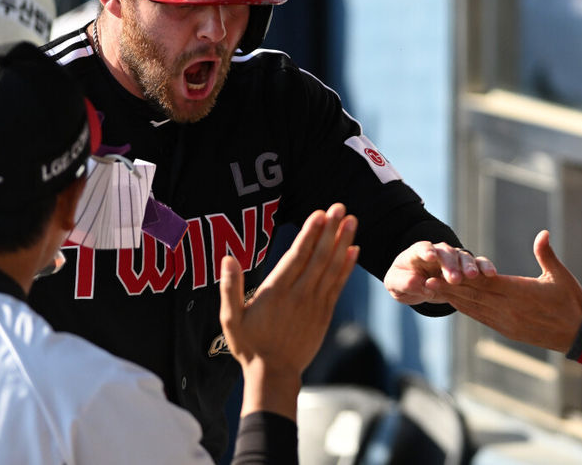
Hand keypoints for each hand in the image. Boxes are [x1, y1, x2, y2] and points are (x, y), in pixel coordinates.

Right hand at [219, 202, 358, 418]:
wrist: (273, 374)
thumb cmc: (248, 345)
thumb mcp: (230, 318)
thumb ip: (230, 287)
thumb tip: (227, 258)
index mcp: (276, 292)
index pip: (296, 256)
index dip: (309, 234)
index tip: (320, 214)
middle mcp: (298, 295)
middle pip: (318, 257)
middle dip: (330, 230)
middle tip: (340, 207)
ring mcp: (314, 304)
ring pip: (332, 268)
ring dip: (343, 243)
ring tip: (352, 221)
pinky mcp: (324, 313)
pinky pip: (338, 285)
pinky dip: (347, 267)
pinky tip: (354, 250)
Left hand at [384, 240, 495, 305]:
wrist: (418, 283)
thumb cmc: (405, 281)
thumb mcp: (396, 285)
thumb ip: (404, 283)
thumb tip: (417, 283)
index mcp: (418, 253)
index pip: (423, 248)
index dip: (427, 251)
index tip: (431, 257)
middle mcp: (439, 252)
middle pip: (446, 253)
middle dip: (451, 264)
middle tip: (454, 278)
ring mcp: (455, 258)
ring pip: (463, 257)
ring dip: (468, 266)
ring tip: (472, 276)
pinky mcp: (467, 267)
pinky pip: (478, 264)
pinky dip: (484, 266)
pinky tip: (491, 274)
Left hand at [424, 230, 581, 352]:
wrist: (579, 334)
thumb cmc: (572, 301)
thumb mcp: (560, 276)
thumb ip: (546, 254)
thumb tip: (543, 232)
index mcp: (519, 292)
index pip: (484, 283)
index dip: (461, 277)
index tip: (442, 272)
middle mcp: (509, 309)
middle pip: (473, 296)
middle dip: (449, 288)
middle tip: (426, 280)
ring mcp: (506, 322)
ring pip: (474, 308)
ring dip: (453, 299)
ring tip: (432, 291)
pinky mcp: (508, 330)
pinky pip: (482, 318)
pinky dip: (467, 310)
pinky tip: (455, 303)